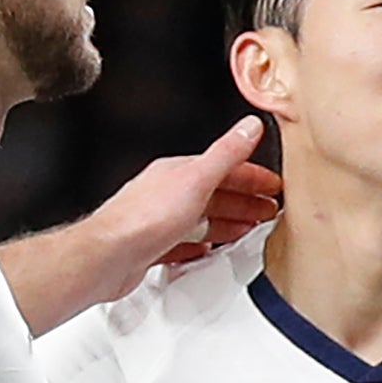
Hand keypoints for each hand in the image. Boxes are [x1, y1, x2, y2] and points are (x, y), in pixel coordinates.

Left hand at [88, 116, 283, 291]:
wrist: (108, 256)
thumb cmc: (144, 219)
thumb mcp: (196, 179)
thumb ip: (226, 153)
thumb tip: (249, 126)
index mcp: (179, 172)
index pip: (224, 167)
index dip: (253, 176)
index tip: (273, 185)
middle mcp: (167, 192)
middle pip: (215, 193)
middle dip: (245, 200)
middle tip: (268, 209)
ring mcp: (159, 220)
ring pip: (201, 218)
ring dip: (228, 221)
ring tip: (249, 228)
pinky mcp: (152, 246)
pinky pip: (185, 241)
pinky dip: (203, 244)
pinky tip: (208, 248)